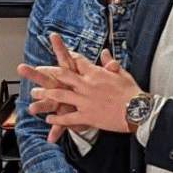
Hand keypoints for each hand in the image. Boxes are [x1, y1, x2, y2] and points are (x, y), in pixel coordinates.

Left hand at [19, 35, 140, 141]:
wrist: (137, 109)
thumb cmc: (132, 92)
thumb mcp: (121, 73)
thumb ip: (110, 63)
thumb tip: (105, 52)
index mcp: (95, 73)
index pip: (78, 61)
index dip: (67, 56)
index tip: (61, 54)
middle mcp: (87, 85)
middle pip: (62, 75)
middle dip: (46, 72)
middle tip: (35, 71)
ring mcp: (85, 101)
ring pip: (60, 95)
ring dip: (46, 94)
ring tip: (35, 94)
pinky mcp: (87, 116)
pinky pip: (68, 118)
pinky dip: (57, 119)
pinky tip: (49, 119)